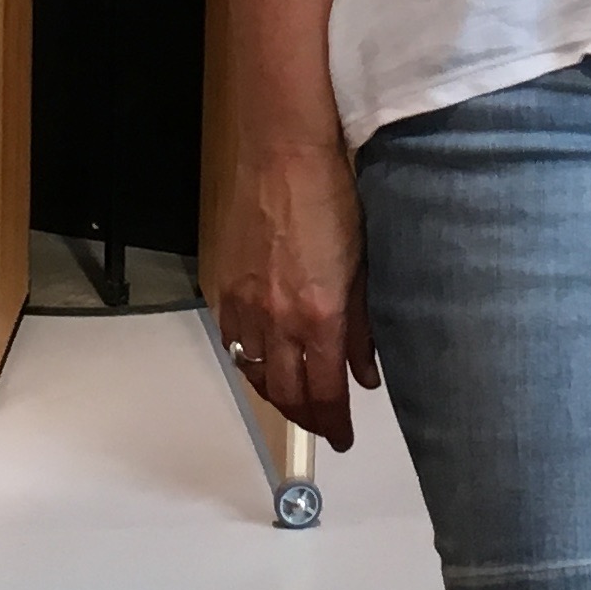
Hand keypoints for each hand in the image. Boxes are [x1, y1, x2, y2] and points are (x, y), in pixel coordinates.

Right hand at [211, 136, 378, 448]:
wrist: (283, 152)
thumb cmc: (331, 196)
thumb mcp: (363, 264)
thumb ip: (364, 325)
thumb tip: (367, 373)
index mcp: (320, 316)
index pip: (325, 392)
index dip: (333, 422)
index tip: (342, 437)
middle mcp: (278, 320)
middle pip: (287, 394)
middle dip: (307, 418)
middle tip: (322, 425)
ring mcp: (245, 306)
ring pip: (256, 373)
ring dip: (277, 396)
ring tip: (295, 403)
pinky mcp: (223, 287)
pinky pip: (233, 342)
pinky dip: (250, 362)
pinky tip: (264, 362)